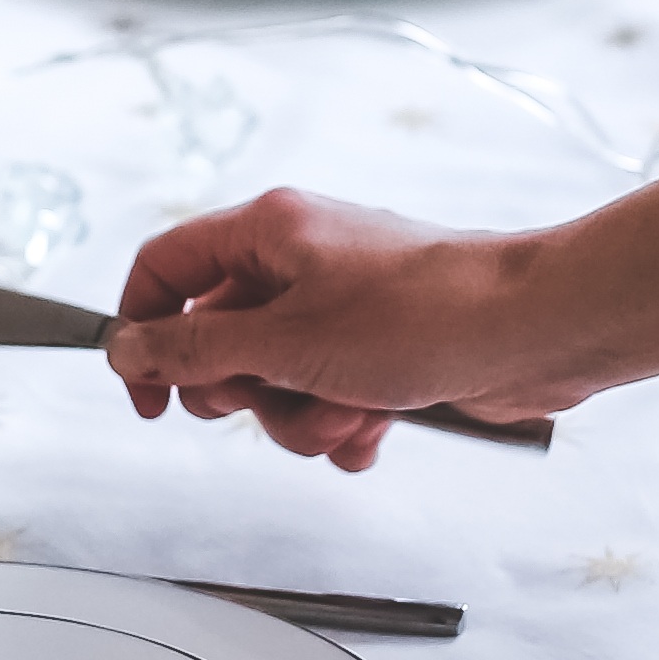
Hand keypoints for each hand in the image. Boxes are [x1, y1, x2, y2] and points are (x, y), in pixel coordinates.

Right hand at [104, 189, 594, 471]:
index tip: (148, 397)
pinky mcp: (380, 351)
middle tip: (270, 397)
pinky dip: (344, 424)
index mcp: (267, 231)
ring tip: (347, 412)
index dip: (143, 333)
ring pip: (276, 383)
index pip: (165, 269)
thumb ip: (193, 350)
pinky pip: (328, 399)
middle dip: (244, 393)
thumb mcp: (283, 342)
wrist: (531, 333)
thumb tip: (127, 348)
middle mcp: (301, 262)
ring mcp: (342, 308)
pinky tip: (377, 427)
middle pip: (219, 340)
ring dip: (301, 418)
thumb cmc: (421, 315)